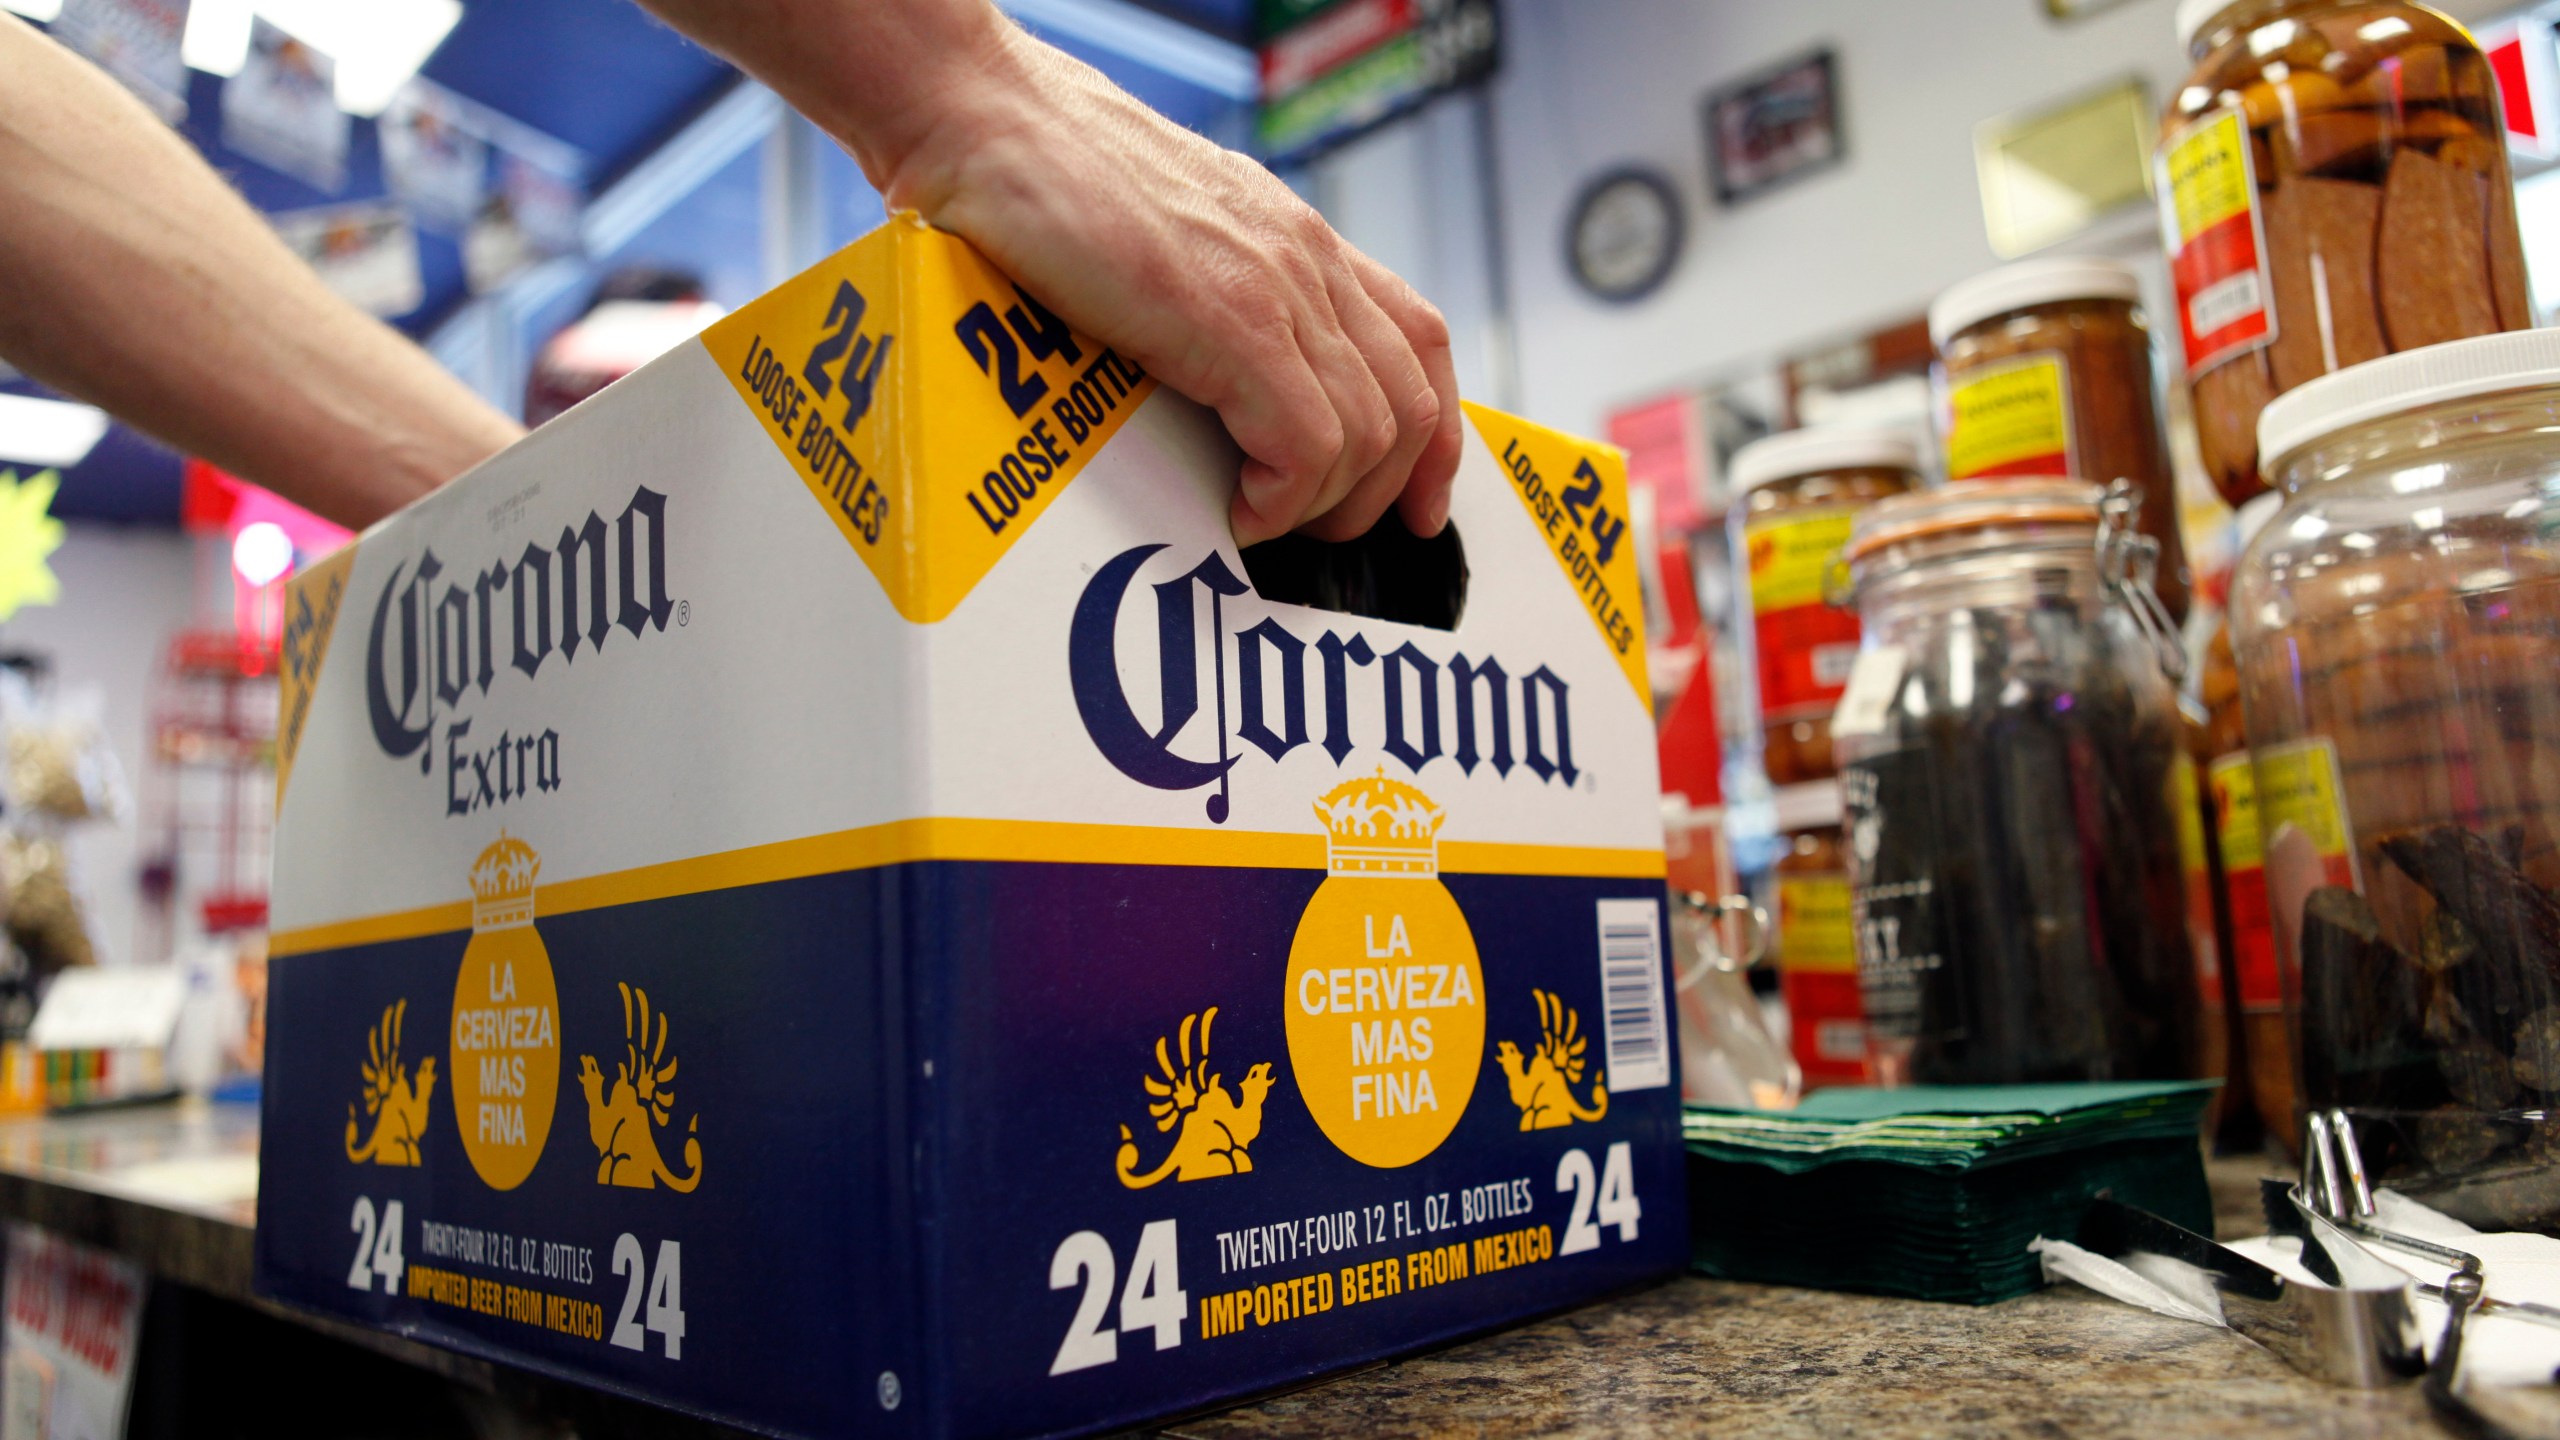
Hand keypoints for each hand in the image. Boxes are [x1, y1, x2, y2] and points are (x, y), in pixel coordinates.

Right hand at [879, 25, 1463, 545]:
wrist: (987, 114)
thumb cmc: (1042, 173)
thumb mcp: (1165, 234)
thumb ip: (1211, 289)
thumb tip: (1218, 382)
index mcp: (1296, 237)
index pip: (1421, 341)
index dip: (1434, 438)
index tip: (1416, 505)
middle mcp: (1304, 257)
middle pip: (1409, 403)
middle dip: (1377, 494)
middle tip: (1315, 534)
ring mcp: (1274, 287)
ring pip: (1368, 434)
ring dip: (1322, 505)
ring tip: (1262, 522)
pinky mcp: (1229, 322)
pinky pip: (1307, 444)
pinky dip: (1281, 501)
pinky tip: (1235, 511)